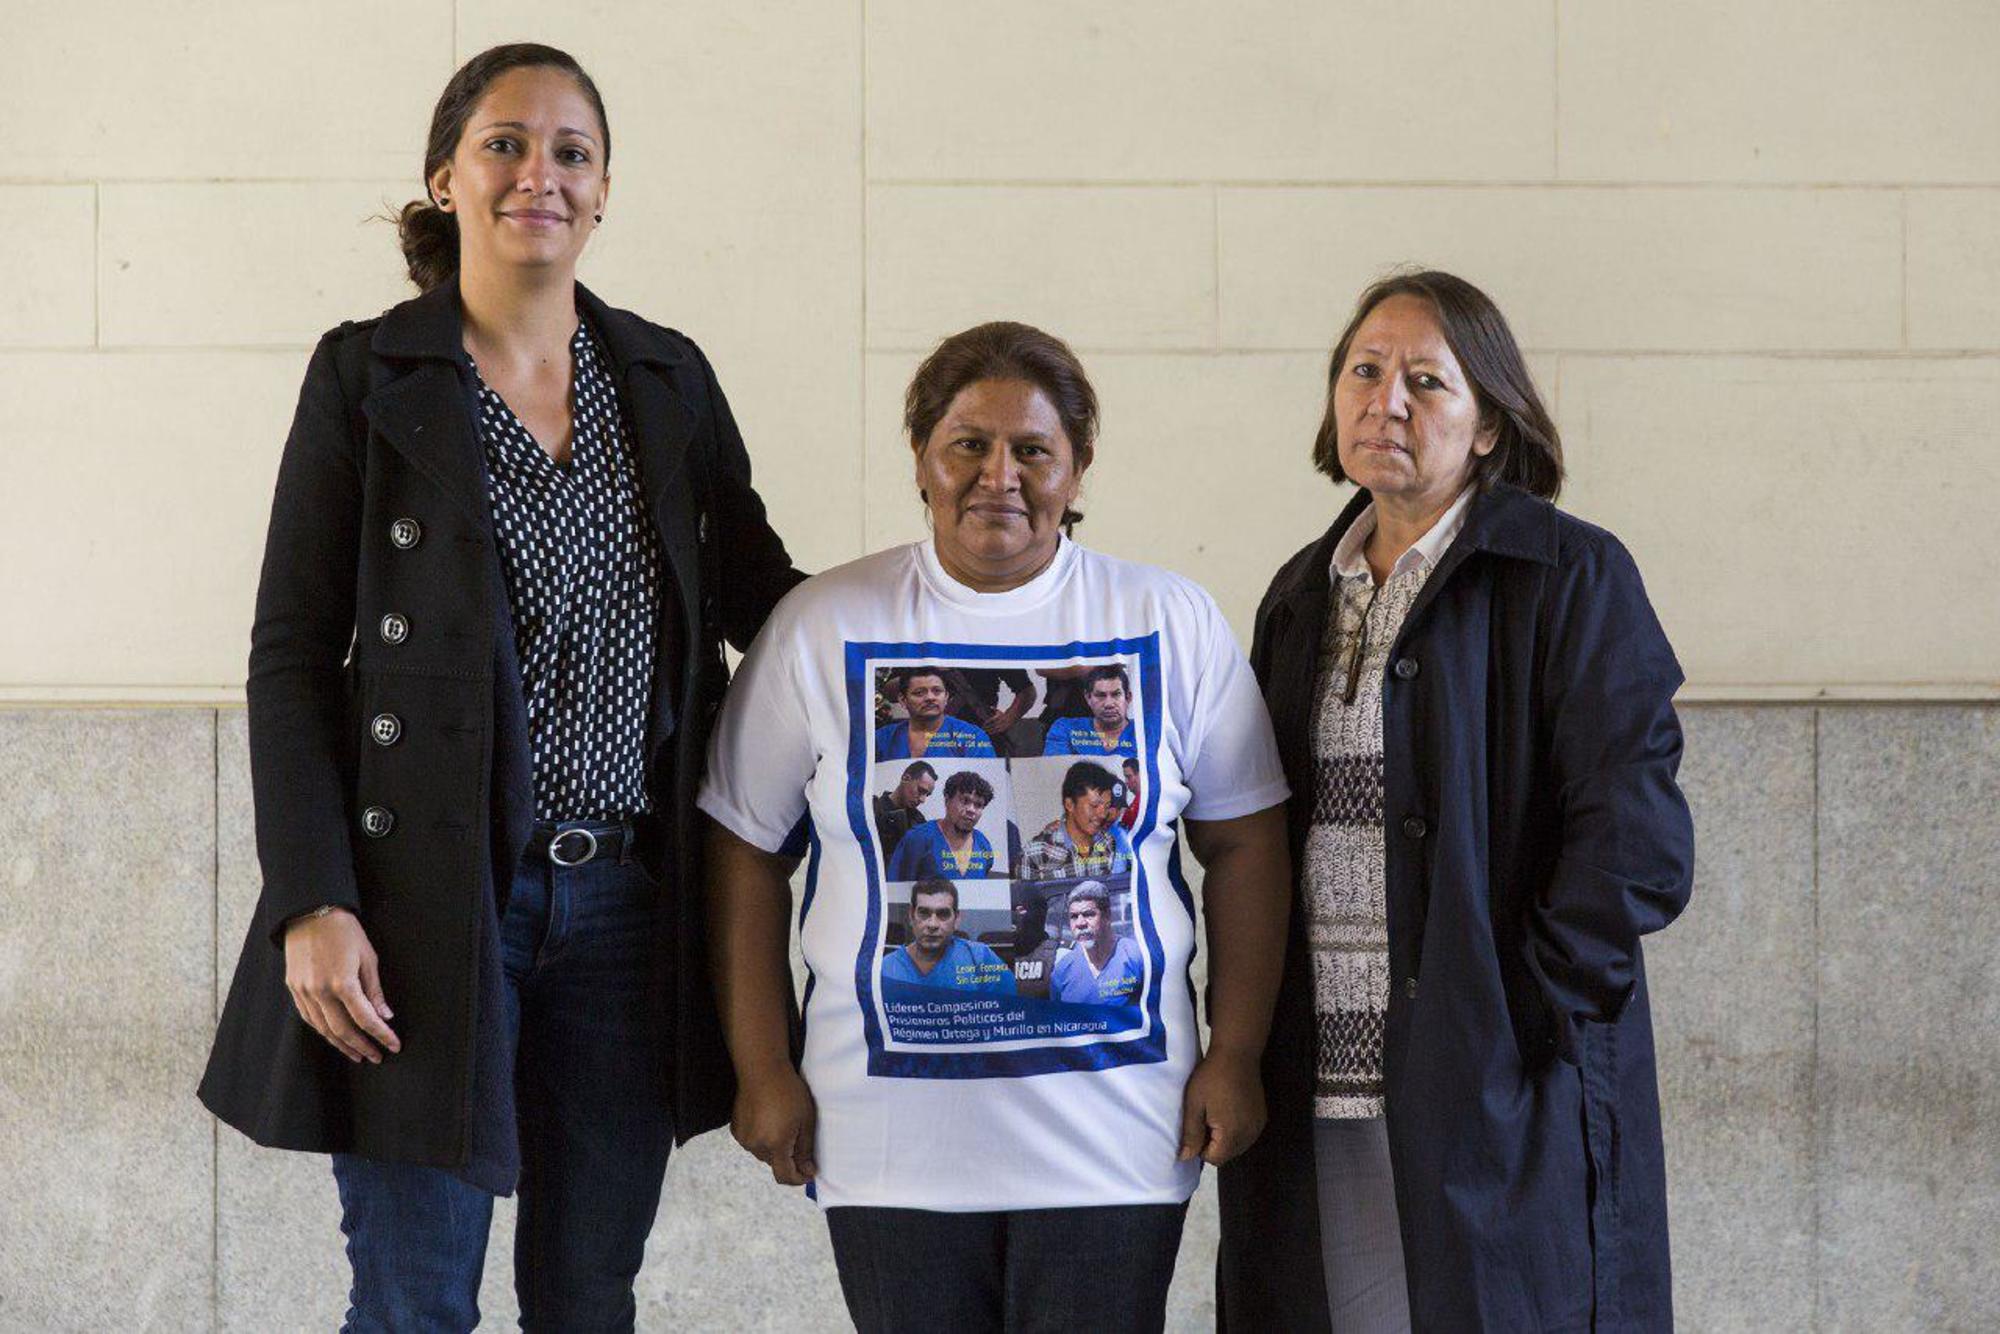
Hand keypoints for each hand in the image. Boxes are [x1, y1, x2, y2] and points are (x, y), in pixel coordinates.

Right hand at [283, 908, 399, 1063]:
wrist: (311, 912)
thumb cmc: (345, 931)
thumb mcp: (368, 957)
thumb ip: (374, 990)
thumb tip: (385, 1016)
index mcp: (343, 983)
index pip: (366, 1019)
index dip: (381, 1035)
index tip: (394, 1046)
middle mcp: (320, 992)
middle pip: (342, 1031)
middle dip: (362, 1047)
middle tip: (376, 1057)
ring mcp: (303, 991)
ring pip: (323, 1029)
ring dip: (341, 1044)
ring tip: (357, 1054)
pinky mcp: (293, 988)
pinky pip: (308, 1018)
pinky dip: (323, 1031)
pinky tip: (335, 1036)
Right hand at [732, 1066, 818, 1185]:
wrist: (761, 1070)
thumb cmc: (788, 1092)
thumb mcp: (806, 1120)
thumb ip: (805, 1149)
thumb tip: (807, 1170)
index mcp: (775, 1145)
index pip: (785, 1176)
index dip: (799, 1179)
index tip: (809, 1172)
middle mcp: (756, 1146)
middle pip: (775, 1164)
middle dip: (789, 1157)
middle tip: (798, 1135)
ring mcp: (744, 1139)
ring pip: (764, 1153)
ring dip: (774, 1147)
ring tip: (782, 1123)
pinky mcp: (736, 1130)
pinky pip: (753, 1142)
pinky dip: (762, 1137)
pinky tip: (768, 1119)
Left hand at [1177, 1049, 1265, 1165]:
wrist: (1237, 1054)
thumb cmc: (1211, 1078)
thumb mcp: (1194, 1104)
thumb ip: (1191, 1134)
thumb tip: (1185, 1159)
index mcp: (1231, 1134)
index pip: (1214, 1159)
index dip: (1201, 1147)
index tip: (1197, 1127)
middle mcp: (1249, 1134)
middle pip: (1227, 1155)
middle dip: (1213, 1144)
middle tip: (1204, 1118)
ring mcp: (1258, 1126)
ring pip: (1237, 1146)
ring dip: (1225, 1138)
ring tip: (1216, 1113)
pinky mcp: (1262, 1118)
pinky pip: (1247, 1135)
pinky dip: (1236, 1130)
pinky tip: (1229, 1110)